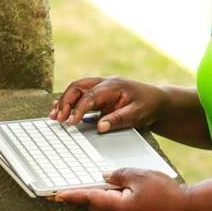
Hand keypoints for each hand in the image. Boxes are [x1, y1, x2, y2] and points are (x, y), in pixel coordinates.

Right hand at [50, 76, 166, 130]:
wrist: (157, 101)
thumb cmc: (149, 105)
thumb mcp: (137, 114)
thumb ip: (118, 119)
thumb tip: (100, 127)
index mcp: (114, 85)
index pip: (90, 95)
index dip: (79, 108)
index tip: (71, 122)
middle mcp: (104, 83)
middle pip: (78, 87)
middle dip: (66, 101)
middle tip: (58, 118)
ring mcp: (101, 88)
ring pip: (77, 90)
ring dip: (64, 102)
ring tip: (54, 116)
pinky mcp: (99, 96)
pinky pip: (81, 97)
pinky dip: (70, 103)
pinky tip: (59, 111)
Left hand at [56, 168, 188, 210]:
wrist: (185, 207)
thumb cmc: (165, 191)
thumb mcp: (140, 175)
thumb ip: (119, 174)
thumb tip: (105, 177)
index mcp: (118, 205)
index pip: (89, 197)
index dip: (72, 195)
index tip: (56, 195)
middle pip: (94, 204)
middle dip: (80, 196)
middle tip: (65, 190)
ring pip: (103, 207)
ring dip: (93, 198)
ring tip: (84, 188)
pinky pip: (114, 208)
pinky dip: (107, 200)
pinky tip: (109, 191)